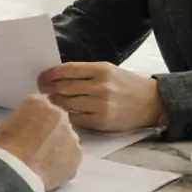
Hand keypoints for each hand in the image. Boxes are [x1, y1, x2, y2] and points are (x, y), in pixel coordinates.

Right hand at [0, 94, 82, 191]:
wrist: (18, 171)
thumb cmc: (6, 148)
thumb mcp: (9, 123)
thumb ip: (25, 118)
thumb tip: (30, 126)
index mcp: (39, 103)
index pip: (41, 106)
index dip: (36, 119)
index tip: (31, 130)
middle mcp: (59, 114)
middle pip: (57, 120)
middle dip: (50, 131)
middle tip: (39, 146)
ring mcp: (71, 133)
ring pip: (67, 138)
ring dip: (59, 146)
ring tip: (44, 161)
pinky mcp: (77, 153)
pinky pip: (72, 156)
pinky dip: (65, 162)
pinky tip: (51, 170)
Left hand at [37, 62, 164, 131]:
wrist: (150, 103)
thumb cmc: (126, 85)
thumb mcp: (109, 70)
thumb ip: (86, 73)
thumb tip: (58, 76)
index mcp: (101, 69)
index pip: (68, 70)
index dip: (51, 73)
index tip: (42, 76)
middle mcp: (100, 86)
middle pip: (65, 87)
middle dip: (49, 88)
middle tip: (41, 89)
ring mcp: (101, 105)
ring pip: (68, 104)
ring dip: (55, 103)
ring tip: (50, 101)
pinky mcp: (101, 122)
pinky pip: (76, 119)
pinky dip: (67, 116)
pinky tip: (63, 113)